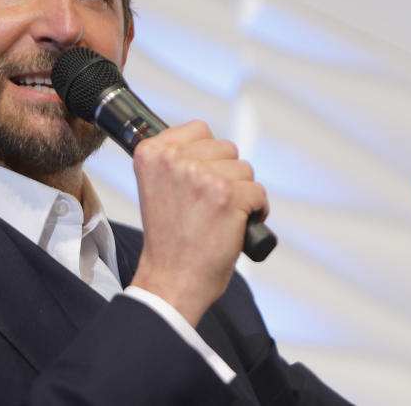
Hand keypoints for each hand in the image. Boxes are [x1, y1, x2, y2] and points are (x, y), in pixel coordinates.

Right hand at [129, 121, 267, 325]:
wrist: (171, 280)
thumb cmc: (168, 239)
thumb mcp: (157, 185)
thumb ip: (176, 159)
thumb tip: (210, 144)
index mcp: (152, 152)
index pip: (199, 129)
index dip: (206, 156)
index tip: (196, 182)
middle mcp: (175, 159)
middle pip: (226, 148)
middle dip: (225, 174)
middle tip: (207, 206)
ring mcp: (203, 176)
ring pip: (245, 169)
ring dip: (240, 192)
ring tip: (219, 217)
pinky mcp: (230, 196)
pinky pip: (259, 192)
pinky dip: (256, 211)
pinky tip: (237, 227)